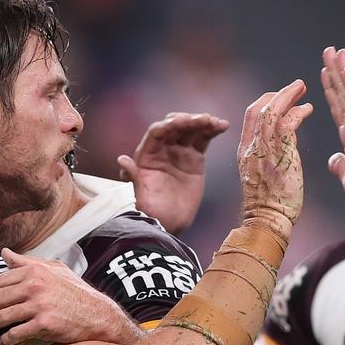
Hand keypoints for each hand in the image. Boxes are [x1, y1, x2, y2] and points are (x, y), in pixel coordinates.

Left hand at [0, 249, 138, 344]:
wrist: (98, 315)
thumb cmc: (77, 292)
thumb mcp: (55, 269)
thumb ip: (28, 261)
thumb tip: (5, 253)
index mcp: (35, 271)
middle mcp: (35, 286)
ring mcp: (39, 306)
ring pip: (2, 317)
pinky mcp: (44, 325)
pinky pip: (16, 333)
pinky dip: (5, 338)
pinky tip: (1, 340)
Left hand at [118, 112, 228, 234]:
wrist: (170, 224)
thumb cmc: (152, 212)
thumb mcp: (140, 197)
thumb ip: (134, 178)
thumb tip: (122, 160)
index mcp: (146, 155)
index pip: (157, 132)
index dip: (170, 124)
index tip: (184, 121)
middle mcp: (162, 149)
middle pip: (174, 127)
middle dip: (188, 120)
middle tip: (203, 120)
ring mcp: (179, 152)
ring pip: (190, 130)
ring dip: (202, 122)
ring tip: (215, 122)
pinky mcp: (194, 158)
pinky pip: (202, 139)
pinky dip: (212, 131)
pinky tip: (222, 125)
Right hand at [237, 80, 312, 239]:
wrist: (268, 220)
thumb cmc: (271, 205)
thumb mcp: (263, 175)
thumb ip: (270, 155)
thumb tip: (287, 141)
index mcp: (245, 151)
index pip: (251, 116)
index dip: (266, 101)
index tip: (281, 97)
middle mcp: (252, 146)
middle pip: (259, 108)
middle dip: (278, 93)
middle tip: (296, 86)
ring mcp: (264, 149)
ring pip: (272, 110)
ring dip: (288, 95)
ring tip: (302, 89)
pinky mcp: (280, 154)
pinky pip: (286, 122)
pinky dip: (297, 111)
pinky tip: (308, 109)